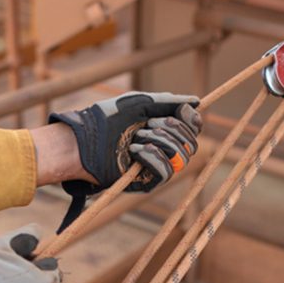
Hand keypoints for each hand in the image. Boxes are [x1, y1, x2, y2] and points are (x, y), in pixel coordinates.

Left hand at [50, 91, 202, 229]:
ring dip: (159, 141)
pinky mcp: (147, 181)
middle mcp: (163, 147)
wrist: (85, 141)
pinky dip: (152, 156)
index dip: (191, 120)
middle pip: (191, 142)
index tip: (182, 112)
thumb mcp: (142, 103)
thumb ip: (170, 102)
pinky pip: (166, 170)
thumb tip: (197, 102)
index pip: (193, 128)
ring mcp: (156, 165)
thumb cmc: (109, 119)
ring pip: (181, 156)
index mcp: (163, 128)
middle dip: (170, 129)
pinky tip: (134, 151)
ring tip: (136, 137)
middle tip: (147, 124)